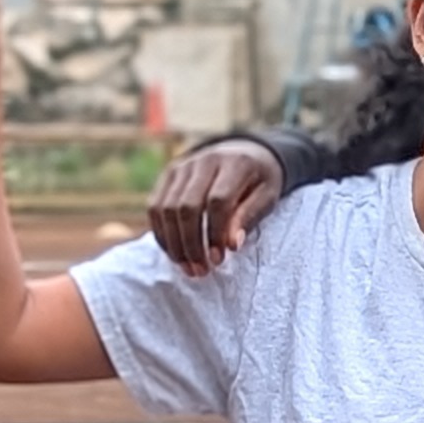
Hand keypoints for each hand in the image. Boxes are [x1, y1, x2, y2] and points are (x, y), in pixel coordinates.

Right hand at [150, 137, 282, 277]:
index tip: (219, 259)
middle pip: (186, 207)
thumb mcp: (267, 196)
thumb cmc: (260, 180)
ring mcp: (181, 166)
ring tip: (188, 268)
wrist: (245, 152)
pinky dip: (162, 233)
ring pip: (166, 208)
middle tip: (200, 271)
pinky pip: (156, 207)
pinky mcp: (168, 174)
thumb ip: (249, 216)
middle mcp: (203, 160)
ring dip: (174, 243)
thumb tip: (231, 245)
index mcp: (234, 163)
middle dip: (191, 244)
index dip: (215, 233)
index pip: (218, 201)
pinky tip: (175, 254)